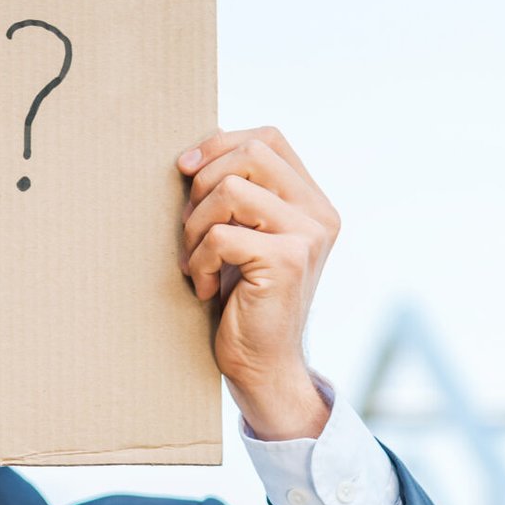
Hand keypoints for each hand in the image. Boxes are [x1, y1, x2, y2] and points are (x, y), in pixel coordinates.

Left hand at [177, 125, 337, 440]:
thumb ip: (240, 194)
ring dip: (195, 226)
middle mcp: (319, 214)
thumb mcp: (243, 236)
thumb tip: (202, 146)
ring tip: (195, 262)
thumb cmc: (244, 301)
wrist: (264, 365)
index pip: (268, 139)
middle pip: (252, 153)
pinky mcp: (287, 261)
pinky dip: (198, 261)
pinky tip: (201, 287)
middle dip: (204, 184)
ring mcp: (307, 236)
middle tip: (189, 228)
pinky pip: (221, 235)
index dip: (221, 143)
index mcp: (313, 202)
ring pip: (232, 189)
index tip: (186, 168)